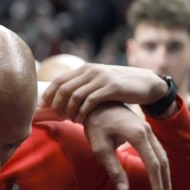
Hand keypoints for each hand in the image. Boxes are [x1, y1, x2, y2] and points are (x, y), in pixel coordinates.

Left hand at [42, 64, 170, 121]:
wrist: (147, 84)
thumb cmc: (120, 87)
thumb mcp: (99, 82)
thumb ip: (84, 86)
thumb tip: (63, 97)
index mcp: (85, 69)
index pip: (59, 80)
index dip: (48, 94)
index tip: (42, 107)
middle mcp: (91, 71)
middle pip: (63, 89)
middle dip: (56, 104)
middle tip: (57, 116)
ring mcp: (101, 78)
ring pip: (75, 96)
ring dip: (69, 111)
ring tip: (70, 120)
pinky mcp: (111, 87)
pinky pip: (90, 101)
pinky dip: (82, 112)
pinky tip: (80, 120)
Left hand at [84, 103, 171, 189]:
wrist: (98, 103)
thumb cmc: (95, 125)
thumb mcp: (100, 148)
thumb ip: (113, 169)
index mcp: (138, 135)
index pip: (153, 164)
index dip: (157, 183)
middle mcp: (147, 132)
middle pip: (163, 161)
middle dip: (165, 182)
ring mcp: (148, 130)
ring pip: (162, 155)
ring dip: (164, 175)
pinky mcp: (145, 131)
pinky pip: (158, 150)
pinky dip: (160, 165)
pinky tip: (158, 176)